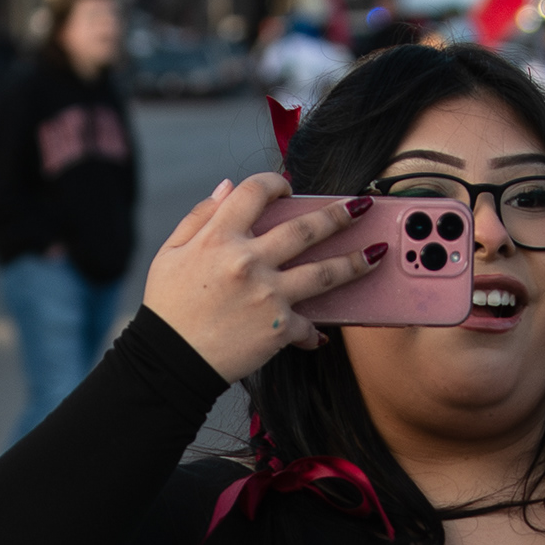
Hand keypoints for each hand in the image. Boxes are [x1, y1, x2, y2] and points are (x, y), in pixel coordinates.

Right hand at [142, 172, 391, 383]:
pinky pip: (308, 324)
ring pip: (325, 272)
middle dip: (338, 214)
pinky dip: (315, 330)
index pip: (255, 192)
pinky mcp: (279, 328)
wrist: (169, 361)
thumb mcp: (170, 252)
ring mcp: (267, 295)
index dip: (276, 183)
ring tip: (377, 253)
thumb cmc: (167, 307)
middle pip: (305, 228)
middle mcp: (248, 261)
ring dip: (356, 262)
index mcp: (219, 236)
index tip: (289, 188)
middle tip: (361, 206)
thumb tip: (227, 186)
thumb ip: (200, 216)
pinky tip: (326, 330)